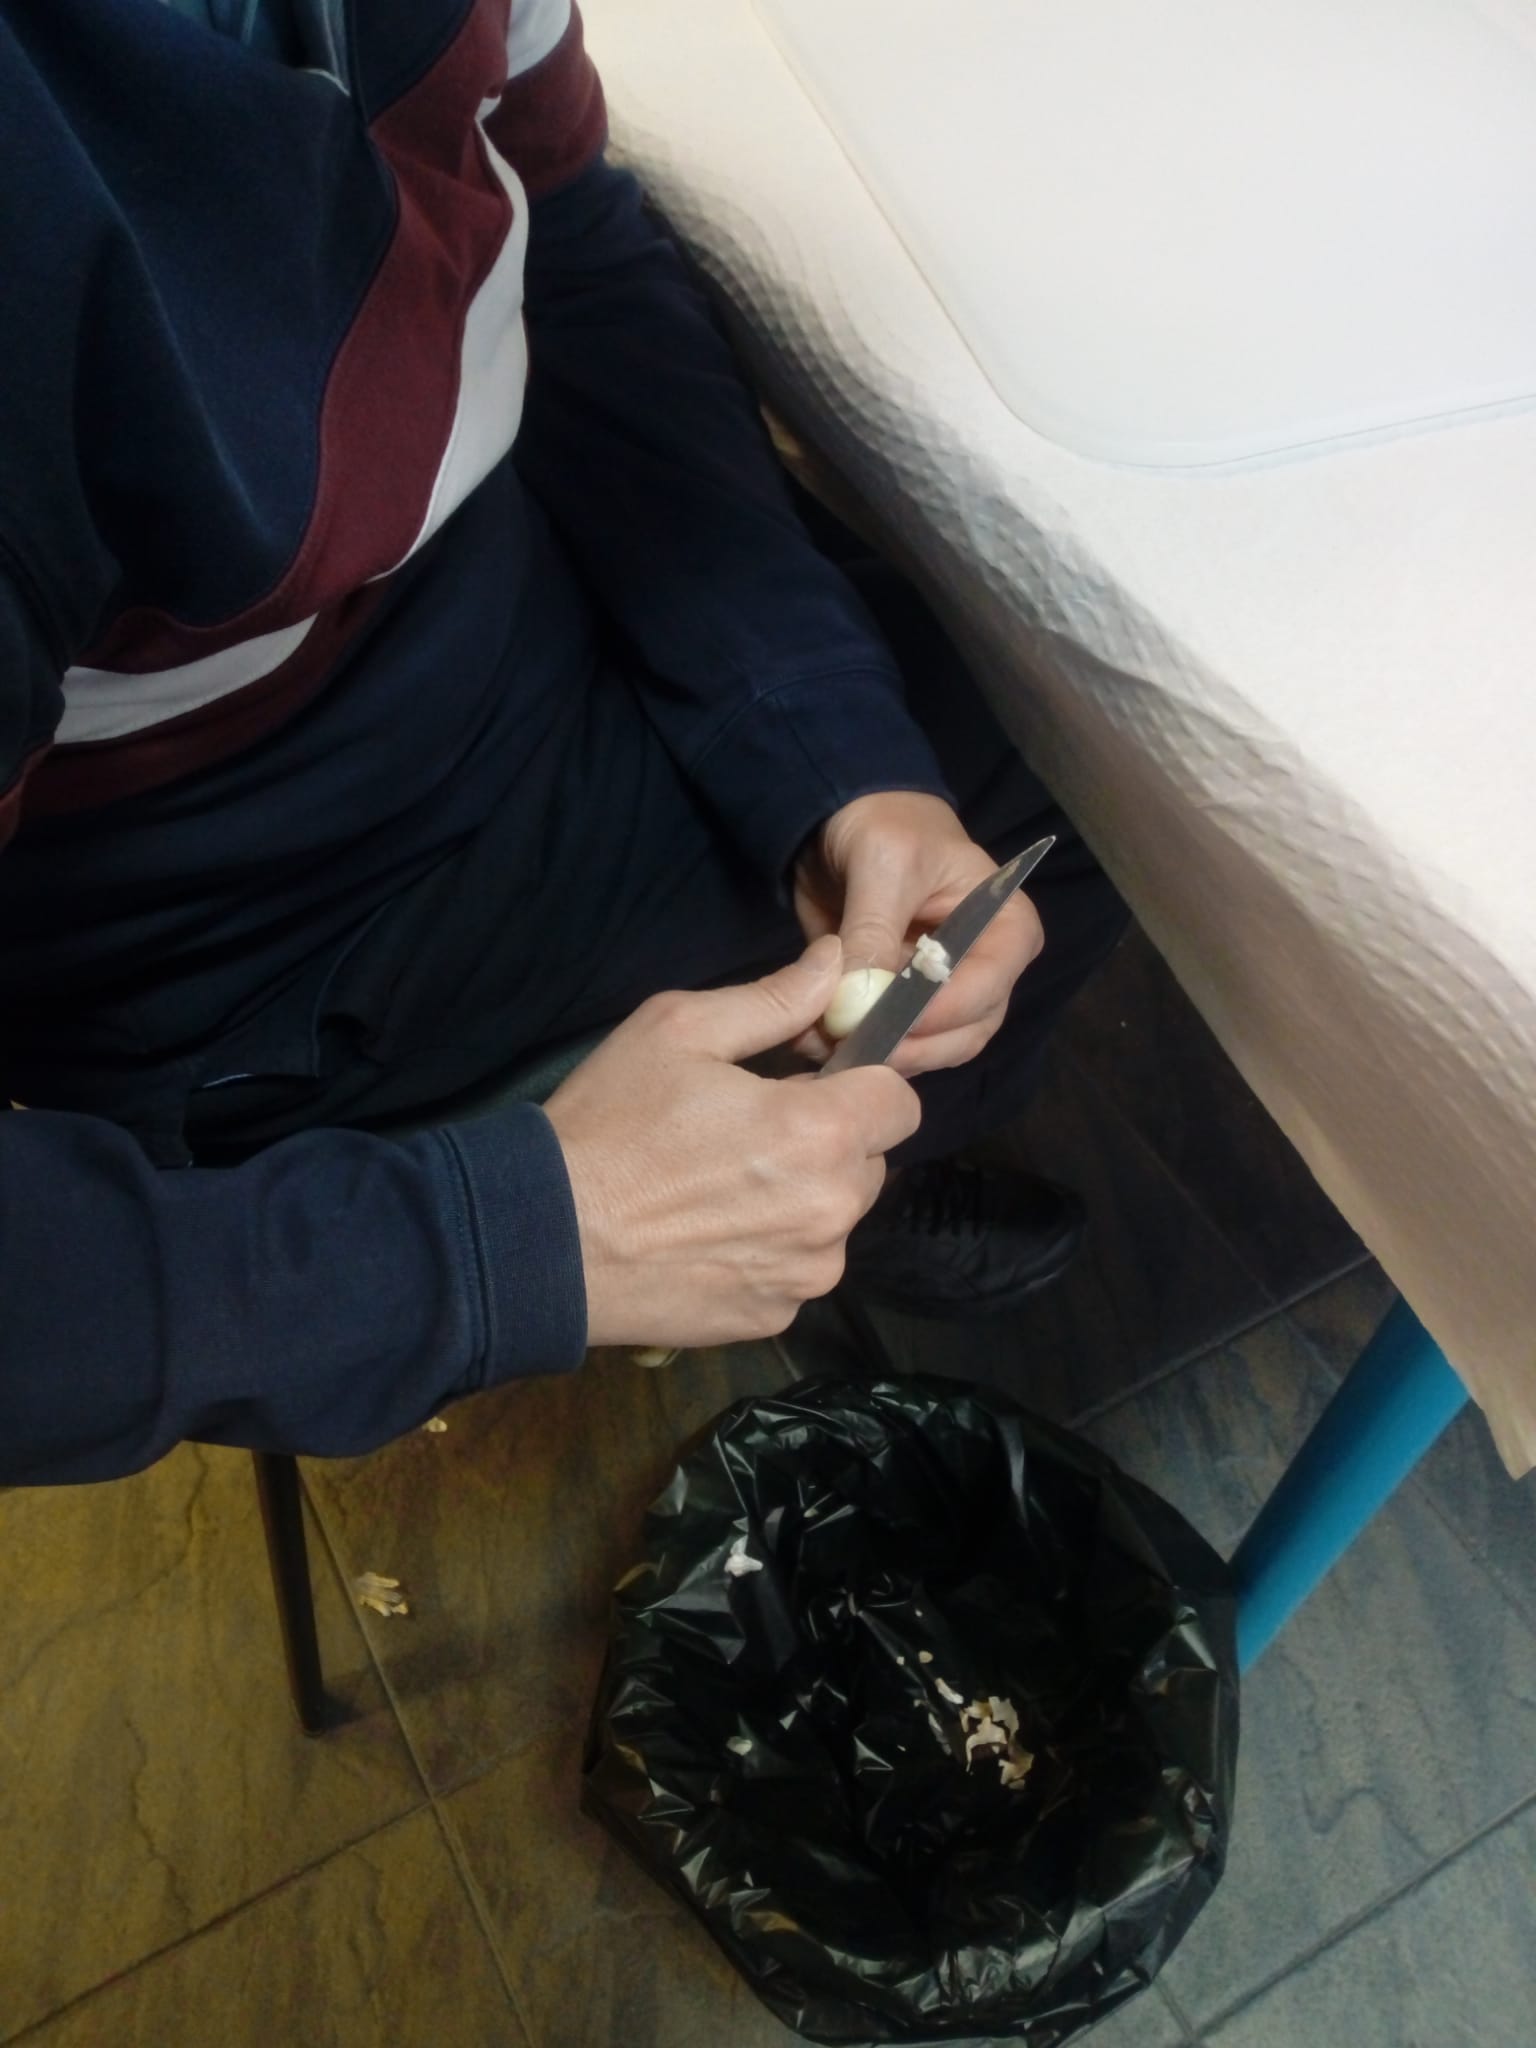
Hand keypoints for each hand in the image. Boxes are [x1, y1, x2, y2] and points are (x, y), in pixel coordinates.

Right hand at [544, 936, 920, 1346]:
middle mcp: (831, 1210)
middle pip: (871, 1161)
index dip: (861, 1084)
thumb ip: (775, 998)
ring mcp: (807, 1274)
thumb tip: (838, 962)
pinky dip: (773, 1249)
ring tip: (724, 1186)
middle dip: (831, 1140)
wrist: (542, 1241)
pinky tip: (711, 1234)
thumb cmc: (609, 1125)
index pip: (901, 1101)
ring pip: (837, 1217)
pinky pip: (800, 1268)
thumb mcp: (679, 1031)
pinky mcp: (776, 1317)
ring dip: (805, 1197)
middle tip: (752, 1131)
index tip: (811, 1083)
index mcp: (821, 1133)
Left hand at [792, 791, 1043, 1074]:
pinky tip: (816, 1041)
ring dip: (877, 1055)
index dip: (940, 1014)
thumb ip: (874, 932)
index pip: (988, 987)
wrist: (840, 820)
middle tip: (848, 1047)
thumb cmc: (885, 827)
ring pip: (927, 1052)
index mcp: (1006, 928)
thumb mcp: (883, 864)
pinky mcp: (901, 1008)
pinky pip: (888, 1045)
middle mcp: (985, 971)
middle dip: (906, 1047)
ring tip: (822, 1042)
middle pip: (963, 1034)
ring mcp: (943, 995)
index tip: (885, 1025)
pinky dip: (854, 1050)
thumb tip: (857, 1002)